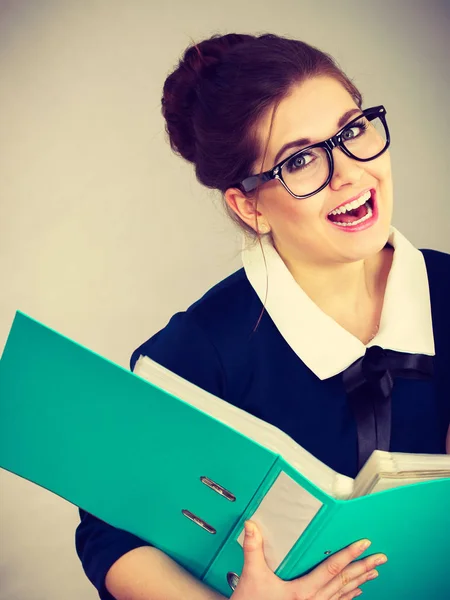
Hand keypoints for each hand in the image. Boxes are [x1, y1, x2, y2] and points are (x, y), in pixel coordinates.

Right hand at [231, 521, 386, 599]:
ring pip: (343, 594)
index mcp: (302, 591)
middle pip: (343, 581)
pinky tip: (355, 592)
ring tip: (374, 573)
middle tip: (380, 558)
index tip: (363, 544)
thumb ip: (253, 550)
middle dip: (364, 568)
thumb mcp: (251, 577)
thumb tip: (252, 527)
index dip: (349, 554)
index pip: (331, 568)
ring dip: (360, 582)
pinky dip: (348, 597)